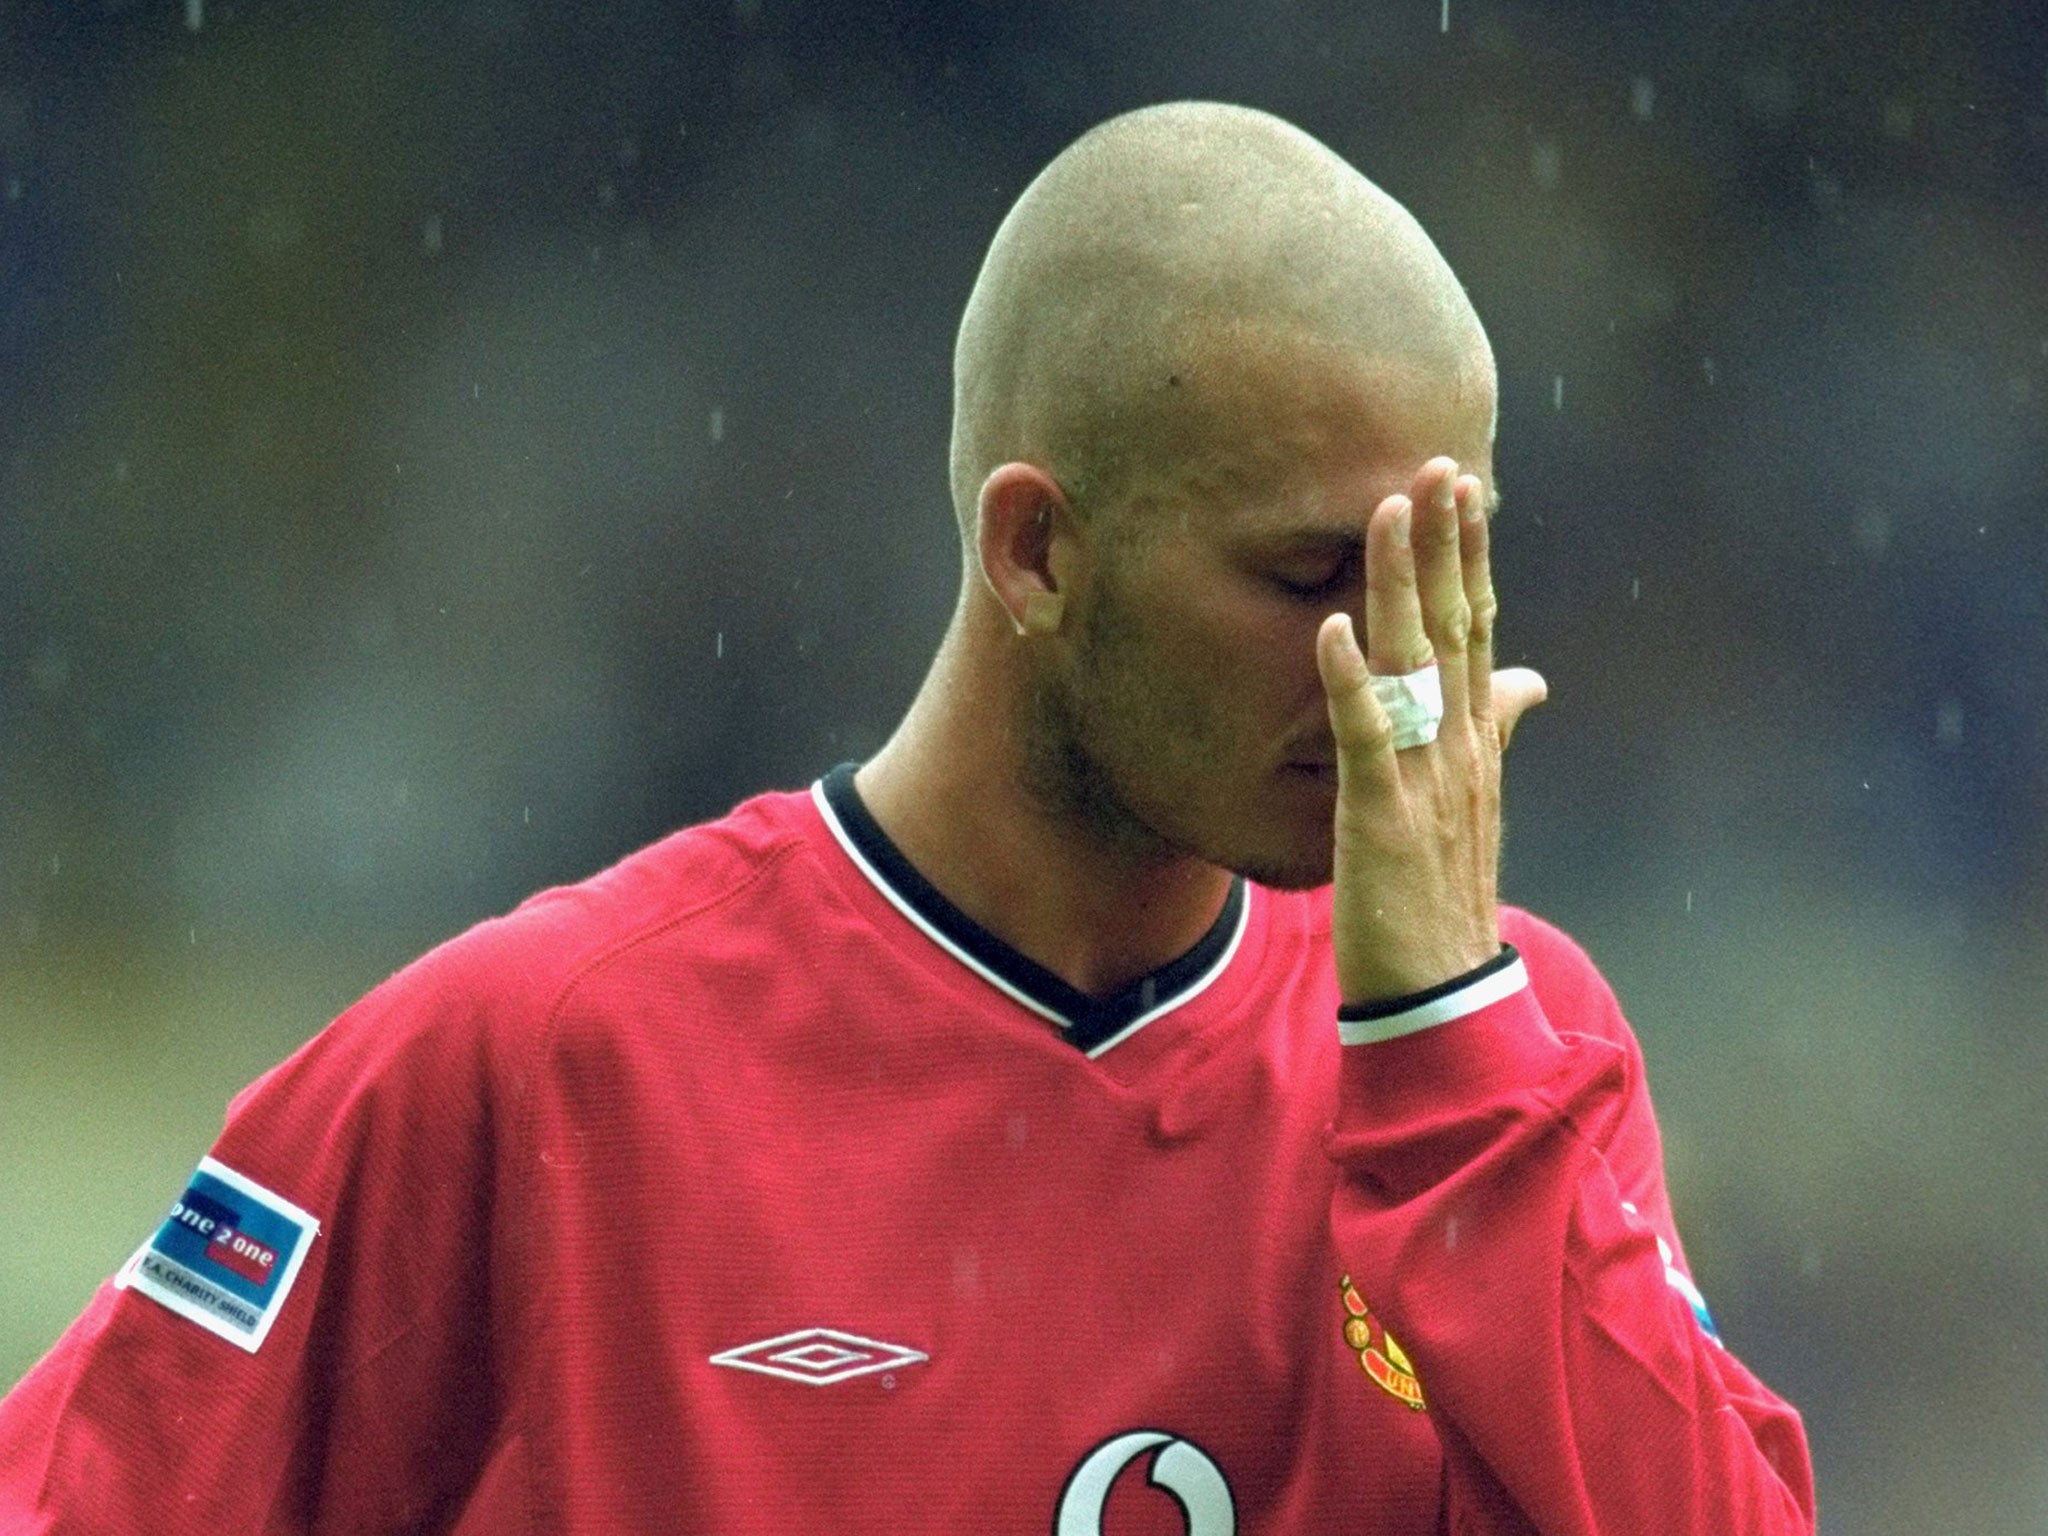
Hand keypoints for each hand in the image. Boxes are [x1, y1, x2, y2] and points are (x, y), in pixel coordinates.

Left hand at [1314, 457, 1544, 1005]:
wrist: (1445, 990)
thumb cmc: (1445, 893)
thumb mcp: (1474, 799)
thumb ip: (1495, 729)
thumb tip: (1530, 678)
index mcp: (1474, 740)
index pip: (1476, 629)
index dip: (1470, 558)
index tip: (1464, 490)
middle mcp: (1459, 746)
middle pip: (1456, 627)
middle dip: (1447, 545)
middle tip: (1440, 465)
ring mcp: (1425, 778)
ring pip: (1415, 663)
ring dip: (1403, 583)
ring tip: (1389, 510)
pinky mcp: (1384, 817)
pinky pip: (1366, 737)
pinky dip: (1350, 681)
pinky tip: (1332, 629)